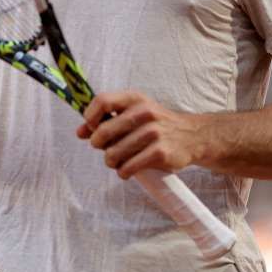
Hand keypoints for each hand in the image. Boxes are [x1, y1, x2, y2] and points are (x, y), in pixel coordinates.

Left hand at [76, 91, 206, 179]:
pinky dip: (123, 172)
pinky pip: (128, 167)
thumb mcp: (134, 114)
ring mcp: (153, 132)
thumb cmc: (156, 124)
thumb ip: (106, 120)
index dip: (89, 117)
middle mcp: (144, 112)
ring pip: (113, 153)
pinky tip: (127, 170)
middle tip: (105, 149)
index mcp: (135, 99)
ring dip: (111, 161)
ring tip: (118, 161)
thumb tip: (80, 132)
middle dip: (98, 144)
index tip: (91, 128)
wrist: (192, 136)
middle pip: (103, 131)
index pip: (102, 101)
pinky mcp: (160, 153)